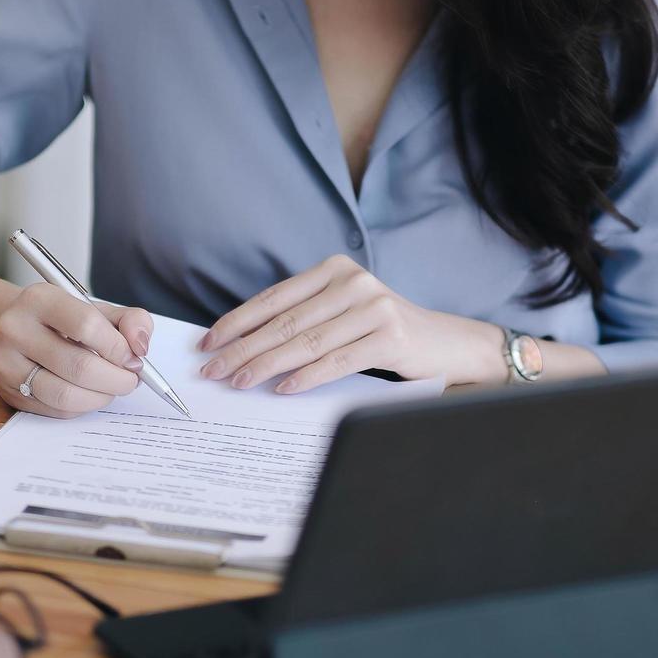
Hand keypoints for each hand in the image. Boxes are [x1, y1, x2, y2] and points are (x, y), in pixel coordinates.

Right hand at [0, 283, 153, 417]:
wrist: (7, 328)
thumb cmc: (60, 320)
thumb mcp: (95, 308)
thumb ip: (129, 320)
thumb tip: (140, 347)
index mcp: (40, 299)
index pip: (87, 325)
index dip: (118, 348)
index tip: (132, 358)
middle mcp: (15, 329)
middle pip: (79, 366)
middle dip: (116, 379)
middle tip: (130, 380)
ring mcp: (6, 363)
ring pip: (66, 394)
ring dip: (100, 397)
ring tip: (112, 389)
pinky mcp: (8, 391)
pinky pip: (55, 409)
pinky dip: (82, 406)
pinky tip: (89, 394)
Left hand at [197, 255, 504, 394]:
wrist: (449, 344)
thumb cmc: (386, 333)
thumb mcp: (344, 314)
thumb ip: (305, 320)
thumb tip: (244, 346)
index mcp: (335, 269)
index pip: (275, 298)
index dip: (238, 321)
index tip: (209, 342)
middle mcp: (353, 281)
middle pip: (285, 321)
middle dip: (243, 347)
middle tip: (212, 369)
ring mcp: (374, 306)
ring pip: (306, 341)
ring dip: (266, 364)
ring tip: (238, 381)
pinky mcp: (390, 336)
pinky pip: (337, 360)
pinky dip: (307, 376)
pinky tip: (283, 389)